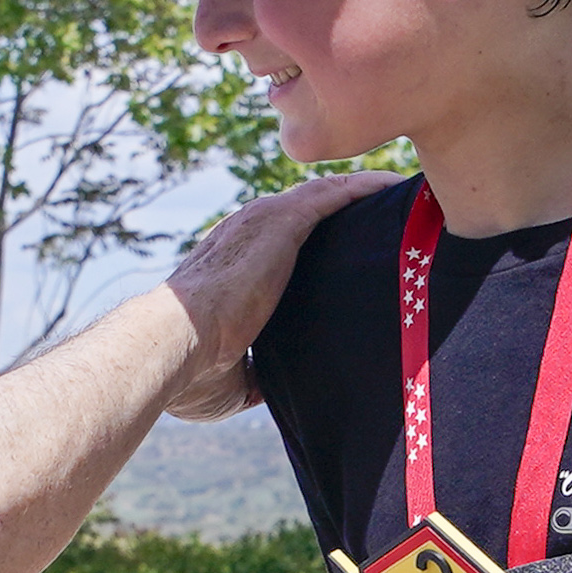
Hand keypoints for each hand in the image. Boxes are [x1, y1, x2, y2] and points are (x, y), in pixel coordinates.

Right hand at [161, 173, 398, 420]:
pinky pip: (334, 193)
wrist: (173, 345)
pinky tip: (394, 185)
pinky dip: (364, 187)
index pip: (277, 246)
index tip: (344, 253)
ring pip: (322, 194)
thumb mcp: (232, 378)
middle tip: (383, 220)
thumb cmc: (192, 368)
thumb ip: (258, 372)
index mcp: (231, 266)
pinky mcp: (280, 219)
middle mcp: (244, 233)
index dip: (309, 245)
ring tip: (398, 193)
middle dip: (340, 212)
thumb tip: (274, 387)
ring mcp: (261, 221)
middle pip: (303, 211)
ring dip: (358, 192)